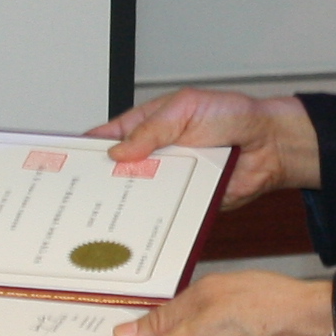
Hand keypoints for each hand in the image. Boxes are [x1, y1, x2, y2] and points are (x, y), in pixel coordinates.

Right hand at [91, 88, 318, 209]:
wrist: (270, 145)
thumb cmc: (233, 116)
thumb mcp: (187, 109)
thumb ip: (153, 129)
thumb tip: (119, 151)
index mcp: (148, 126)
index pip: (108, 138)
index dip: (87, 149)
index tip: (66, 162)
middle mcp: (155, 155)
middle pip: (118, 172)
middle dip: (100, 182)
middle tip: (80, 195)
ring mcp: (169, 180)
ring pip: (137, 196)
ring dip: (125, 204)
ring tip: (102, 214)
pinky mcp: (185, 202)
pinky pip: (164, 214)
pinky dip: (153, 219)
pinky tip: (139, 226)